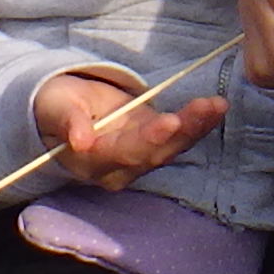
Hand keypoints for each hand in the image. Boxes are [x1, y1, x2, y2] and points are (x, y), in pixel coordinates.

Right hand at [33, 70, 226, 190]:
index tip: (169, 122)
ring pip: (172, 147)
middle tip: (206, 106)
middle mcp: (120, 168)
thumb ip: (69, 122)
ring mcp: (139, 157)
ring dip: (198, 126)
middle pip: (156, 153)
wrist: (64, 110)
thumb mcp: (56, 107)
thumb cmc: (56, 107)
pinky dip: (200, 123)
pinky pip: (179, 137)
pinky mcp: (153, 143)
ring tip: (218, 105)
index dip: (149, 139)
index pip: (125, 154)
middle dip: (184, 130)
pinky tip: (218, 107)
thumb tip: (80, 141)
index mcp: (93, 162)